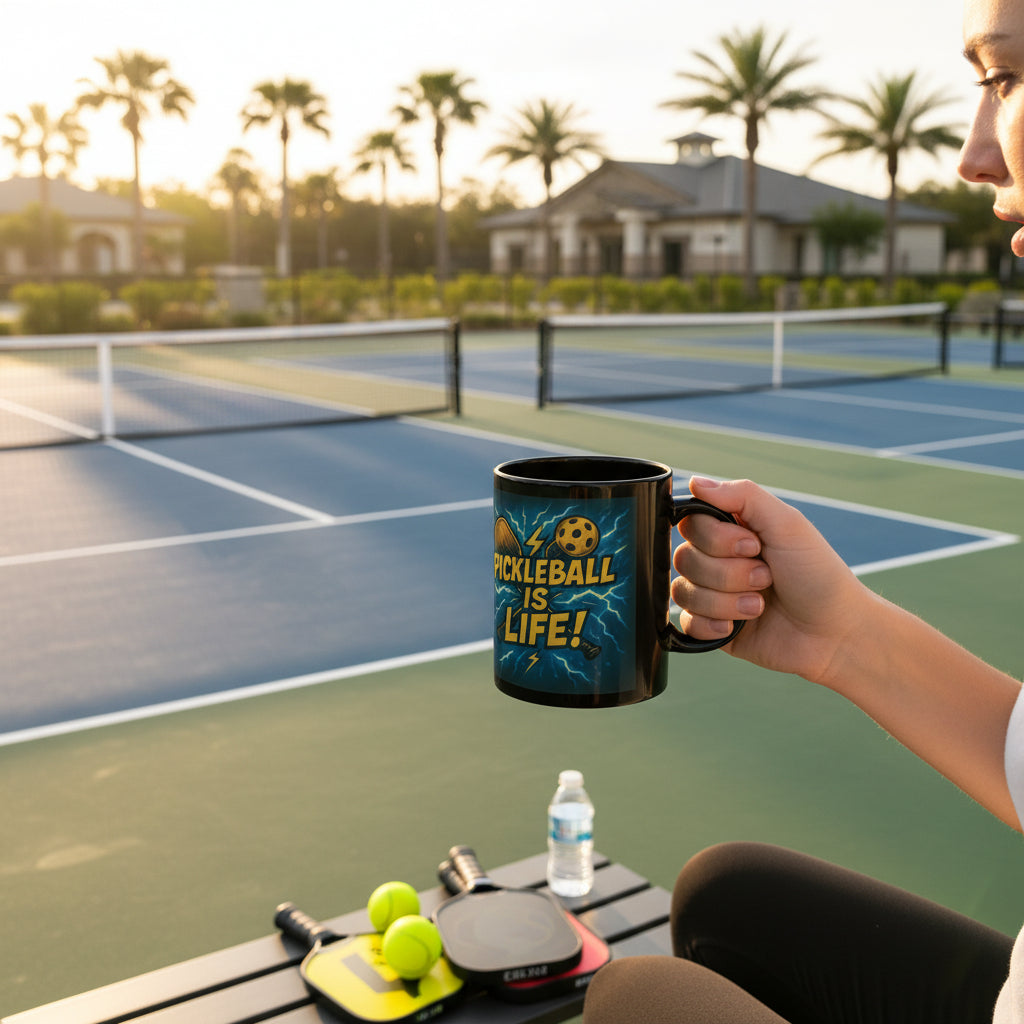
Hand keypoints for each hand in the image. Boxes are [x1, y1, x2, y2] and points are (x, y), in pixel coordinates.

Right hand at [672, 477, 871, 685]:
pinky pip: (685, 623)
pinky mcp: (711, 627)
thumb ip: (743, 496)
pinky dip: (712, 625)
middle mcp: (717, 560)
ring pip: (683, 592)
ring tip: (760, 606)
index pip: (691, 523)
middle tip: (767, 578)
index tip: (754, 546)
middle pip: (684, 558)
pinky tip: (738, 626)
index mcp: (732, 530)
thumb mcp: (787, 524)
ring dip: (727, 601)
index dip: (717, 538)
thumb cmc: (818, 575)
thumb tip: (696, 482)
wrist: (835, 633)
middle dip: (730, 573)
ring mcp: (712, 595)